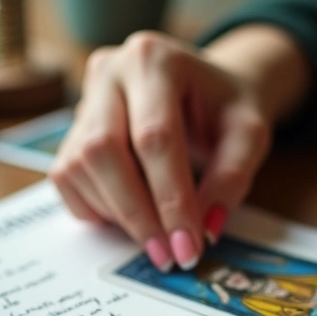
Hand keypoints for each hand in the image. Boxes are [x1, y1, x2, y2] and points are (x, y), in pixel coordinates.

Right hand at [51, 28, 303, 271]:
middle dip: (137, 213)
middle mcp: (108, 72)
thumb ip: (232, 177)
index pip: (155, 137)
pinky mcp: (70, 132)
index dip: (170, 199)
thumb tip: (204, 228)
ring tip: (157, 238)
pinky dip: (98, 208)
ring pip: (79, 168)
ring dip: (118, 215)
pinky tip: (133, 216)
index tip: (188, 246)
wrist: (205, 89)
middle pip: (104, 150)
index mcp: (155, 60)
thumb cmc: (226, 108)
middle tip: (167, 255)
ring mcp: (83, 101)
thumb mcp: (249, 134)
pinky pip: (67, 180)